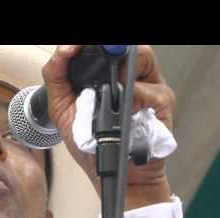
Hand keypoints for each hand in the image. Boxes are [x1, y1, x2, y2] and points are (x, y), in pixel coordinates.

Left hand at [42, 45, 175, 209]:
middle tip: (89, 57)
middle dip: (108, 48)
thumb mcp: (62, 108)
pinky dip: (131, 96)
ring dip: (120, 69)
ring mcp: (149, 87)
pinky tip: (120, 110)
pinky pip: (146, 89)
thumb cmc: (91, 143)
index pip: (106, 47)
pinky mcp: (162, 103)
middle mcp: (130, 76)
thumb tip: (65, 51)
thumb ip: (57, 77)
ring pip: (142, 57)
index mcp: (108, 75)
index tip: (74, 47)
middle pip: (128, 47)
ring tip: (104, 89)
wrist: (112, 171)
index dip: (91, 44)